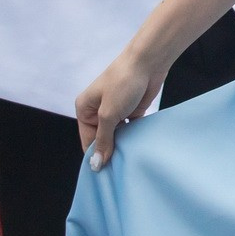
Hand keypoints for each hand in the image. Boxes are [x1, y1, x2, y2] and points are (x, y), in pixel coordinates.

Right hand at [75, 47, 169, 166]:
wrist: (149, 62)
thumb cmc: (123, 83)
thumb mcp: (109, 114)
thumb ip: (103, 139)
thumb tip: (96, 164)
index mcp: (85, 109)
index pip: (88, 140)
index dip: (95, 155)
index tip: (104, 173)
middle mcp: (98, 110)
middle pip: (102, 138)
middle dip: (110, 150)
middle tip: (119, 168)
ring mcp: (116, 110)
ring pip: (117, 134)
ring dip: (123, 144)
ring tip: (129, 159)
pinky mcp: (133, 109)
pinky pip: (131, 128)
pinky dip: (134, 136)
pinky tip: (138, 147)